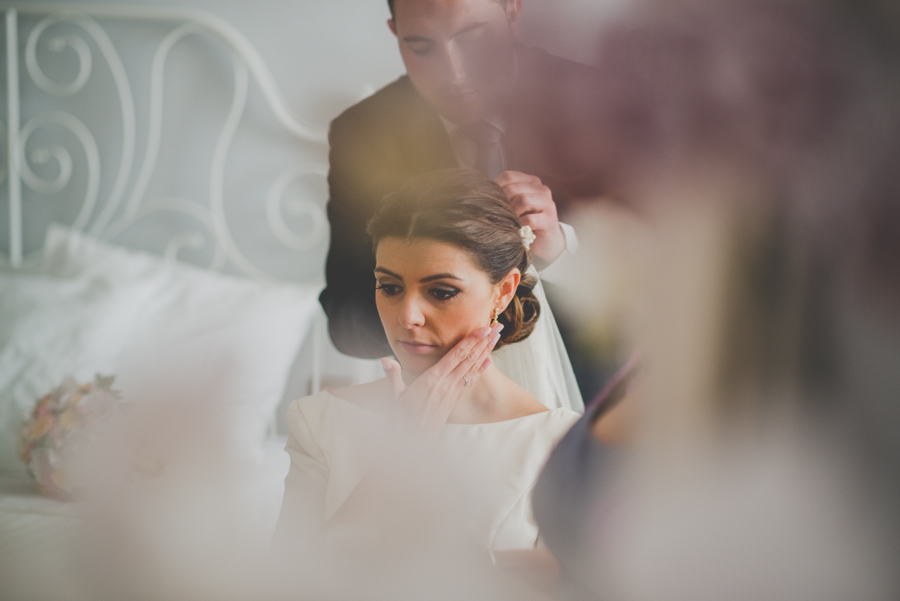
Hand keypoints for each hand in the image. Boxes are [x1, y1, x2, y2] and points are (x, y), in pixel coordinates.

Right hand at [381, 323, 502, 440]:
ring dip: (485, 352)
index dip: (470, 342)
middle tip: (497, 327)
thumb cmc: (400, 420)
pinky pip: (469, 382)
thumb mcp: (394, 397)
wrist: (411, 445)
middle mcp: (445, 385)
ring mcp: (451, 394)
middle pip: (468, 359)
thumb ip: (393, 377)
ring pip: (471, 368)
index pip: (455, 356)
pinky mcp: (453, 401)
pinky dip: (479, 370)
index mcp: (431, 380)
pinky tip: (488, 361)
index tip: (482, 329)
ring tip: (495, 337)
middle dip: (483, 342)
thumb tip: (386, 360)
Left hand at [495, 171, 566, 267]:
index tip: (488, 201)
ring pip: (523, 199)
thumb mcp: (513, 206)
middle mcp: (541, 189)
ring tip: (507, 222)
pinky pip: (529, 219)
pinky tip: (516, 230)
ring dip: (511, 212)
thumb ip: (503, 196)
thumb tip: (481, 193)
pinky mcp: (549, 220)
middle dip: (502, 202)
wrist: (544, 243)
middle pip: (514, 188)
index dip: (495, 187)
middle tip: (497, 215)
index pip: (508, 176)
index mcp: (531, 182)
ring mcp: (547, 203)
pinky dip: (519, 225)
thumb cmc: (524, 222)